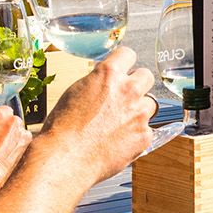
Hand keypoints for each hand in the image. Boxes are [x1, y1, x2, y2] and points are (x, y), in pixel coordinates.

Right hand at [0, 104, 30, 186]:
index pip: (5, 111)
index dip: (1, 121)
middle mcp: (12, 119)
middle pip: (14, 120)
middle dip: (9, 129)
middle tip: (1, 141)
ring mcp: (21, 130)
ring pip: (20, 130)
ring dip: (15, 137)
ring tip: (5, 150)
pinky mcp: (27, 143)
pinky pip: (25, 140)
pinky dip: (20, 145)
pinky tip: (11, 154)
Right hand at [37, 44, 157, 178]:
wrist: (65, 157)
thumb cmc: (62, 128)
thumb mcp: (75, 92)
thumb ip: (97, 83)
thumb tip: (105, 81)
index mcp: (108, 75)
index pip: (128, 54)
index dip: (124, 62)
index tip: (123, 69)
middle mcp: (128, 90)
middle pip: (146, 76)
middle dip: (137, 84)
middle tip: (125, 96)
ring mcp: (139, 114)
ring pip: (150, 103)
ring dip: (138, 109)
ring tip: (120, 122)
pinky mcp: (144, 136)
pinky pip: (146, 129)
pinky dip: (136, 134)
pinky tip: (119, 141)